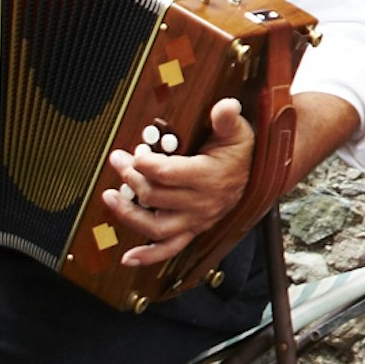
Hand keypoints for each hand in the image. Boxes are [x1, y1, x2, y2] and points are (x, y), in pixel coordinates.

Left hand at [100, 96, 257, 270]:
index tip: (135, 151)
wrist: (254, 176)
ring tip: (110, 197)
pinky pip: (169, 249)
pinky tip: (128, 257)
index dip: (145, 163)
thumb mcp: (237, 131)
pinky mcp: (192, 230)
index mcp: (209, 178)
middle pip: (155, 196)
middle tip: (118, 160)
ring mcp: (195, 221)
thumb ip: (227, 119)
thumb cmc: (241, 152)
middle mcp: (201, 204)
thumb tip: (226, 105)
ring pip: (156, 226)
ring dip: (129, 215)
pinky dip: (148, 255)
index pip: (167, 174)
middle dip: (131, 177)